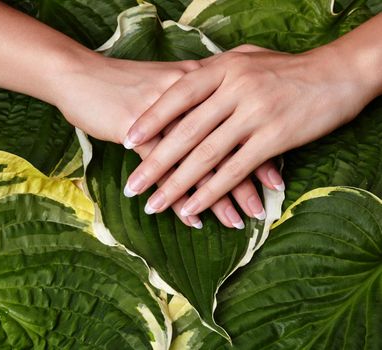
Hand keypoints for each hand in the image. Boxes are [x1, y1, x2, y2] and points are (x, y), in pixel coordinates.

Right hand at [55, 53, 273, 228]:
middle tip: (262, 209)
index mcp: (199, 85)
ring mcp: (162, 117)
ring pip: (198, 164)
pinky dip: (179, 200)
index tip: (275, 181)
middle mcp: (187, 100)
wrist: (80, 75)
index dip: (259, 154)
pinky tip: (192, 220)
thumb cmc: (126, 84)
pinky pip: (164, 174)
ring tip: (236, 222)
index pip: (238, 125)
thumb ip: (196, 103)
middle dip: (246, 183)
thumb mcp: (168, 85)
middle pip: (224, 147)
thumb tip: (220, 126)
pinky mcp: (136, 133)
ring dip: (218, 198)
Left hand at [122, 43, 375, 217]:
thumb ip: (215, 73)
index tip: (126, 140)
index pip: (177, 95)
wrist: (338, 72)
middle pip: (185, 132)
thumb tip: (183, 83)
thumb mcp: (247, 59)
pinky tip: (193, 208)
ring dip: (176, 185)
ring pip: (205, 156)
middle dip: (154, 163)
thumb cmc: (288, 68)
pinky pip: (234, 170)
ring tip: (153, 205)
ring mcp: (254, 114)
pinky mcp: (274, 138)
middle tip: (132, 186)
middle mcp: (235, 89)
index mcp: (224, 68)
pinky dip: (211, 192)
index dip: (150, 119)